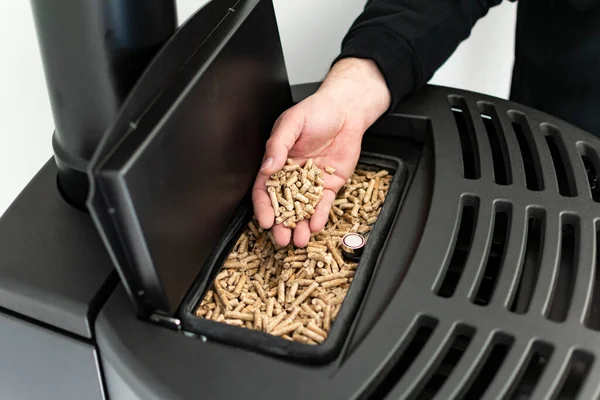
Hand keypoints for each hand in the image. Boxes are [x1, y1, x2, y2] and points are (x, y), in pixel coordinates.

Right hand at [252, 58, 390, 246]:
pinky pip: (324, 203)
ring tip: (300, 240)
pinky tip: (317, 225)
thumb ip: (278, 145)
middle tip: (282, 239)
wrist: (347, 110)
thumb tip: (267, 167)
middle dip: (282, 224)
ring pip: (303, 209)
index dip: (264, 206)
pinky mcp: (330, 184)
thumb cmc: (316, 111)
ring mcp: (312, 182)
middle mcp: (292, 175)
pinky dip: (320, 215)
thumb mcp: (292, 123)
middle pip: (283, 205)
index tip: (266, 221)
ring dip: (301, 226)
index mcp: (277, 161)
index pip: (265, 189)